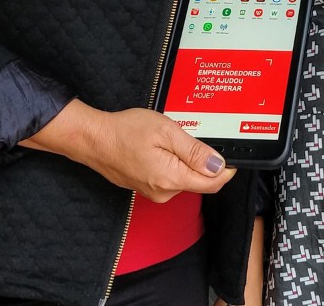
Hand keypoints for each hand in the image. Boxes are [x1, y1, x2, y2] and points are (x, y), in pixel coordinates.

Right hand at [20, 100, 235, 201]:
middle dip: (202, 160)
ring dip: (186, 160)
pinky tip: (160, 147)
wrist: (93, 139)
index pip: (212, 183)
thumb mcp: (167, 132)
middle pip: (199, 180)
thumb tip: (218, 166)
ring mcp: (154, 192)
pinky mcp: (146, 187)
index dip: (226, 169)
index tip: (231, 154)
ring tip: (170, 138)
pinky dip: (173, 163)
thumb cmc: (125, 131)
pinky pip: (170, 177)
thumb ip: (195, 151)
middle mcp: (164, 192)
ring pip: (185, 177)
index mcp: (172, 179)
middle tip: (189, 135)